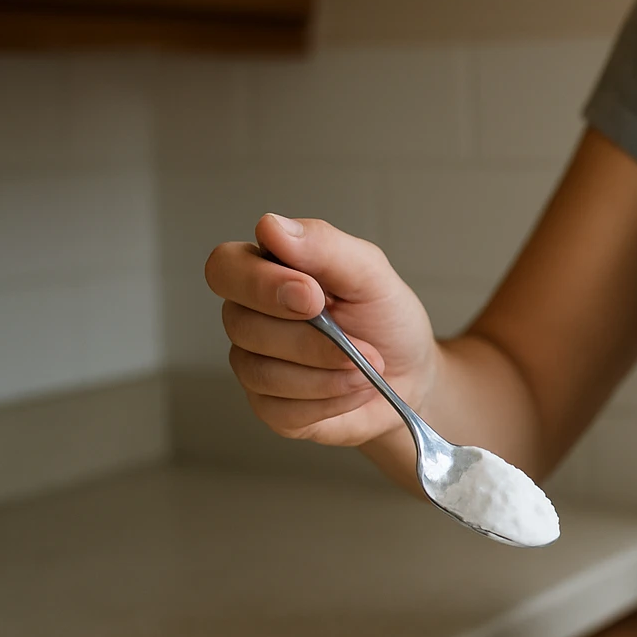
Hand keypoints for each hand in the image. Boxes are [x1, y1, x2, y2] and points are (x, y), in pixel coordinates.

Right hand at [204, 214, 435, 446]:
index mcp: (266, 272)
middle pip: (242, 324)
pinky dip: (330, 400)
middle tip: (357, 342)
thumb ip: (324, 246)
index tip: (313, 295)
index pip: (225, 268)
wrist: (411, 375)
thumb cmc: (384, 319)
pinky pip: (282, 409)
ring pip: (262, 372)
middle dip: (310, 339)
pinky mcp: (271, 407)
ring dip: (328, 373)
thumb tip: (271, 226)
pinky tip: (354, 389)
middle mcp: (251, 317)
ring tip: (366, 366)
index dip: (260, 283)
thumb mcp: (370, 273)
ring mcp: (256, 364)